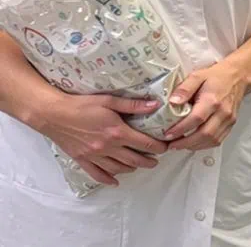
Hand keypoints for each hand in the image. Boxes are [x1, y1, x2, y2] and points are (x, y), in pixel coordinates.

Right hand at [36, 94, 167, 185]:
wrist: (53, 114)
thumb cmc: (82, 105)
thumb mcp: (109, 100)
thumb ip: (133, 105)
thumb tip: (156, 105)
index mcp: (117, 132)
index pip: (144, 143)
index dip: (158, 147)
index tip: (166, 147)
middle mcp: (108, 147)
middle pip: (134, 159)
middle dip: (148, 161)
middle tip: (156, 160)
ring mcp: (94, 156)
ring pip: (118, 168)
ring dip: (132, 169)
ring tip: (140, 166)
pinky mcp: (82, 160)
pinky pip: (97, 174)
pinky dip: (108, 179)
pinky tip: (115, 181)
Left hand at [164, 62, 247, 149]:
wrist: (238, 76)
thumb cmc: (217, 76)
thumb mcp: (197, 76)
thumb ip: (184, 88)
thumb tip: (172, 102)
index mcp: (212, 99)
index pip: (196, 119)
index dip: (180, 129)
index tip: (167, 134)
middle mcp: (222, 112)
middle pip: (204, 134)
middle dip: (185, 143)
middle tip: (171, 144)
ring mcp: (228, 119)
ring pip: (211, 140)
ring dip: (194, 146)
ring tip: (180, 145)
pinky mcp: (231, 124)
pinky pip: (218, 140)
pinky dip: (204, 145)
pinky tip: (194, 143)